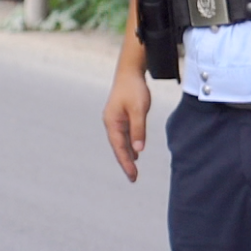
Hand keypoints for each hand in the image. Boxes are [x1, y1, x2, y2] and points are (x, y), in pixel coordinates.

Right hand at [102, 63, 151, 182]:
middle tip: (133, 179)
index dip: (126, 163)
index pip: (119, 148)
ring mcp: (115, 120)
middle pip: (118, 147)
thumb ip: (138, 129)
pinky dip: (129, 145)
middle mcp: (111, 123)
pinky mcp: (120, 117)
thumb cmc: (133, 89)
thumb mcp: (139, 109)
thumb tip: (138, 150)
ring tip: (133, 171)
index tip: (133, 176)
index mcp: (112, 122)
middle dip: (125, 163)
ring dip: (127, 156)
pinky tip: (134, 153)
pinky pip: (124, 135)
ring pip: (121, 142)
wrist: (129, 72)